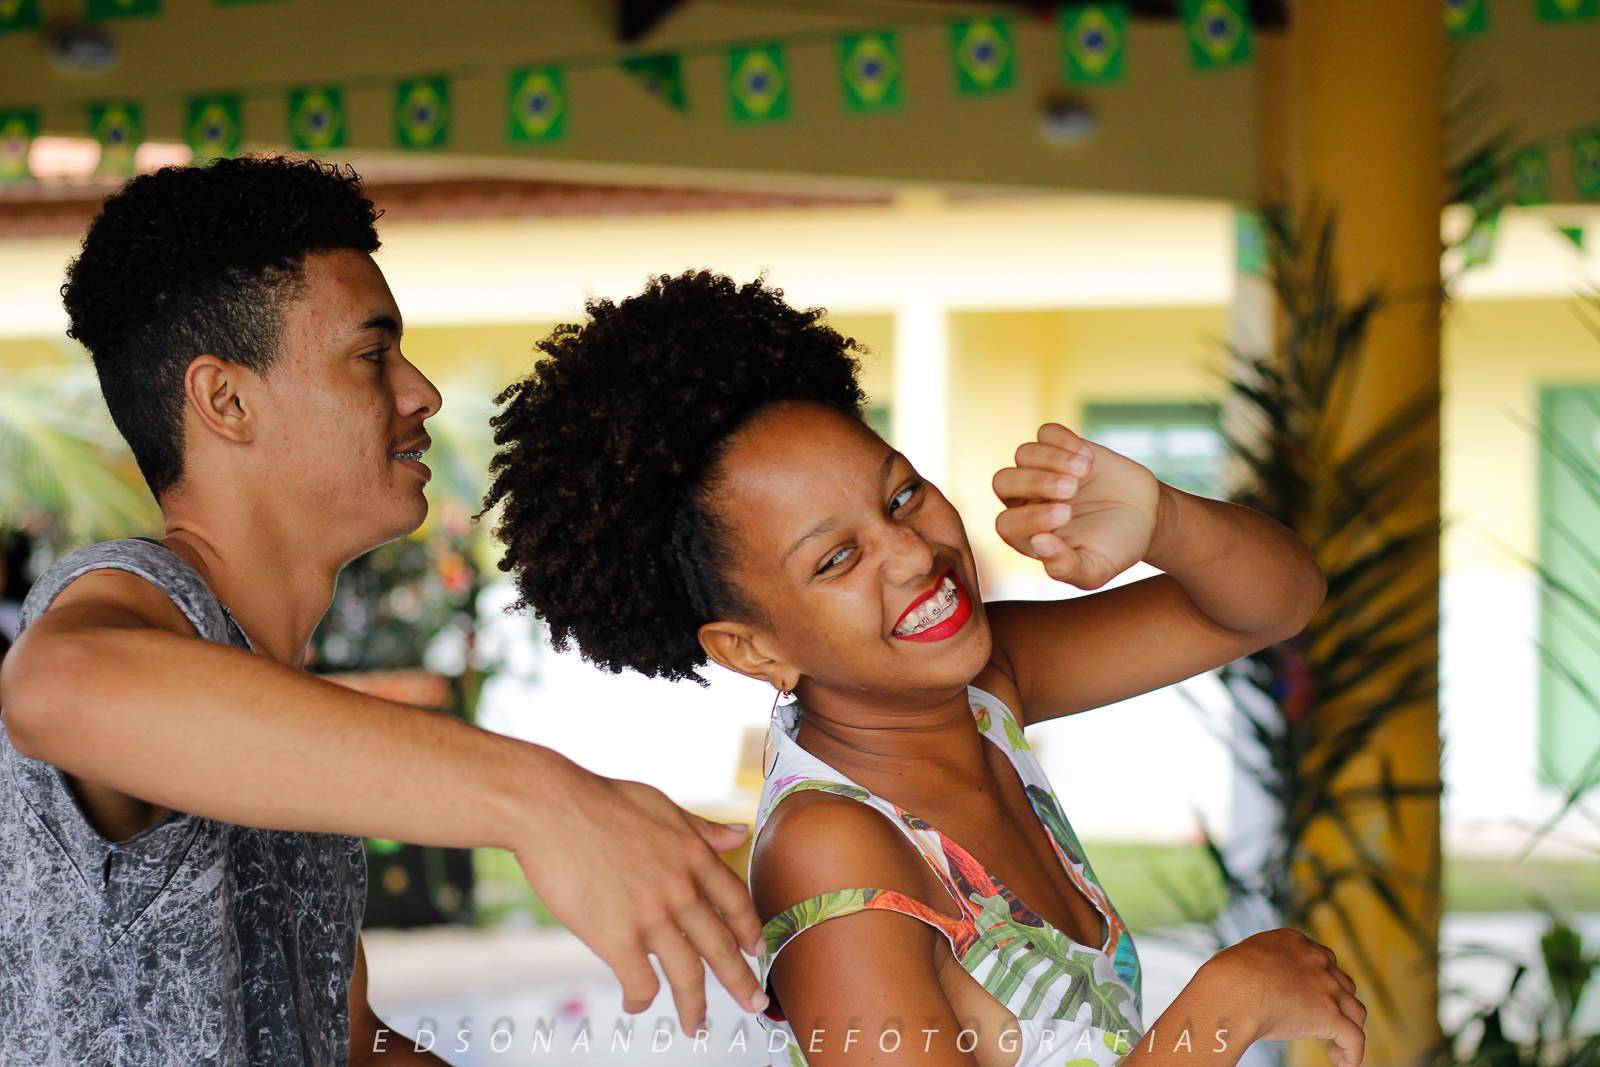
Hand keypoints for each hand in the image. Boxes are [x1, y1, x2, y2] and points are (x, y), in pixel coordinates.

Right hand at [509, 761, 767, 1033]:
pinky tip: (636, 1004)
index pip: (736, 903)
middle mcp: (682, 890)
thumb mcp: (662, 806)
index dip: (749, 931)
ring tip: (695, 1026)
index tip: (755, 950)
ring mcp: (652, 917)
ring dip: (695, 1007)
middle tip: (755, 1005)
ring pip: (688, 976)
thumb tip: (738, 835)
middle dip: (741, 982)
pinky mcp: (618, 939)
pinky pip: (642, 984)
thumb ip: (702, 828)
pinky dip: (642, 1000)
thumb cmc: (599, 801)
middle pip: (721, 947)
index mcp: (694, 856)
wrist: (551, 809)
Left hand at [992, 423, 1162, 588]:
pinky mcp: (1063, 448)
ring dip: (1052, 459)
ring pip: (1023, 454)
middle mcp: (1026, 501)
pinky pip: (1046, 433)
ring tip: (1084, 470)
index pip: (1007, 525)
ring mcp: (1042, 471)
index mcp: (1026, 535)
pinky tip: (1088, 457)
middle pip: (1004, 482)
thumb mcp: (1095, 570)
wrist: (1145, 519)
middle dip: (1035, 482)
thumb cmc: (1115, 548)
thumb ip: (1065, 567)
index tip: (1066, 515)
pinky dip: (1062, 439)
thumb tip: (1038, 542)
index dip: (1029, 518)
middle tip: (1072, 489)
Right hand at [1203, 929, 1366, 1065]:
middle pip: (1343, 984)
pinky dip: (1353, 1053)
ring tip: (1334, 1047)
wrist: (1232, 989)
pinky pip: (1354, 1039)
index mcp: (1295, 941)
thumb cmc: (1225, 976)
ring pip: (1356, 1011)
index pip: (1322, 960)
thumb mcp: (1243, 957)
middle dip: (1336, 1003)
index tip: (1310, 999)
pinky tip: (1344, 1063)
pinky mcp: (1330, 1016)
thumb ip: (1257, 965)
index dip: (1320, 982)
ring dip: (1350, 1027)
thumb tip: (1246, 982)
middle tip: (1318, 1023)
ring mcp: (1327, 988)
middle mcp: (1317, 960)